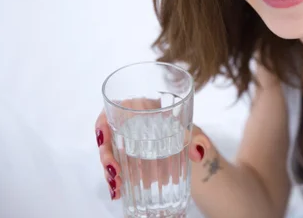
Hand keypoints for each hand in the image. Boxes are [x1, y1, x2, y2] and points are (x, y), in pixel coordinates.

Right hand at [95, 101, 211, 200]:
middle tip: (115, 171)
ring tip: (118, 187)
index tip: (103, 137)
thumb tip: (199, 150)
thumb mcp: (194, 134)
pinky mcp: (129, 163)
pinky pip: (116, 170)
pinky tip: (118, 193)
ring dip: (109, 172)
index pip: (114, 110)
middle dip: (106, 155)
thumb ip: (198, 139)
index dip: (103, 123)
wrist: (192, 154)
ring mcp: (127, 146)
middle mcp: (130, 126)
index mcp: (142, 110)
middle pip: (108, 137)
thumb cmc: (188, 135)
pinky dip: (116, 182)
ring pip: (110, 156)